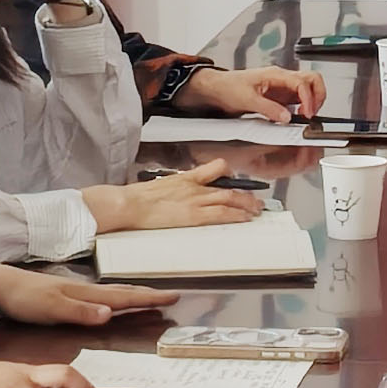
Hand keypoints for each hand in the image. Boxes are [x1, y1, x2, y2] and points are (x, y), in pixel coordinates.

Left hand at [0, 263, 168, 327]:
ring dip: (133, 297)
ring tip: (148, 298)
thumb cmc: (23, 299)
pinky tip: (111, 304)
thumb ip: (80, 311)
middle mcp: (83, 291)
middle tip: (171, 296)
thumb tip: (110, 313)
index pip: (123, 297)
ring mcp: (74, 293)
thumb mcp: (50, 308)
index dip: (148, 298)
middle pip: (122, 293)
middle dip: (147, 295)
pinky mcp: (64, 297)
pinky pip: (99, 298)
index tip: (172, 296)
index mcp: (84, 295)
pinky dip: (114, 300)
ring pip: (112, 294)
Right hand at [92, 164, 254, 234]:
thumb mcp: (159, 186)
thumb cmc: (137, 198)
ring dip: (247, 204)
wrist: (130, 203)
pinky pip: (222, 213)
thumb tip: (173, 194)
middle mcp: (194, 187)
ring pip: (230, 198)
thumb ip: (172, 188)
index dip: (229, 174)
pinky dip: (236, 215)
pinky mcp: (194, 215)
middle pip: (227, 187)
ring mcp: (196, 200)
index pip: (214, 169)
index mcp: (185, 178)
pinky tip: (245, 218)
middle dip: (245, 194)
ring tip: (256, 210)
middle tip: (256, 200)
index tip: (236, 180)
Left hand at [198, 63, 325, 123]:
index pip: (302, 82)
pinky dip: (304, 106)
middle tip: (312, 112)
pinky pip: (299, 98)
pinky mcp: (280, 95)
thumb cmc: (229, 87)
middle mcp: (282, 78)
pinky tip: (297, 116)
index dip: (308, 98)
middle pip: (312, 79)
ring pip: (309, 87)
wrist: (218, 88)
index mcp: (275, 75)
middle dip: (318, 96)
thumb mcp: (247, 100)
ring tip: (306, 115)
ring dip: (313, 100)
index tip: (307, 113)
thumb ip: (268, 109)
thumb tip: (286, 117)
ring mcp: (283, 86)